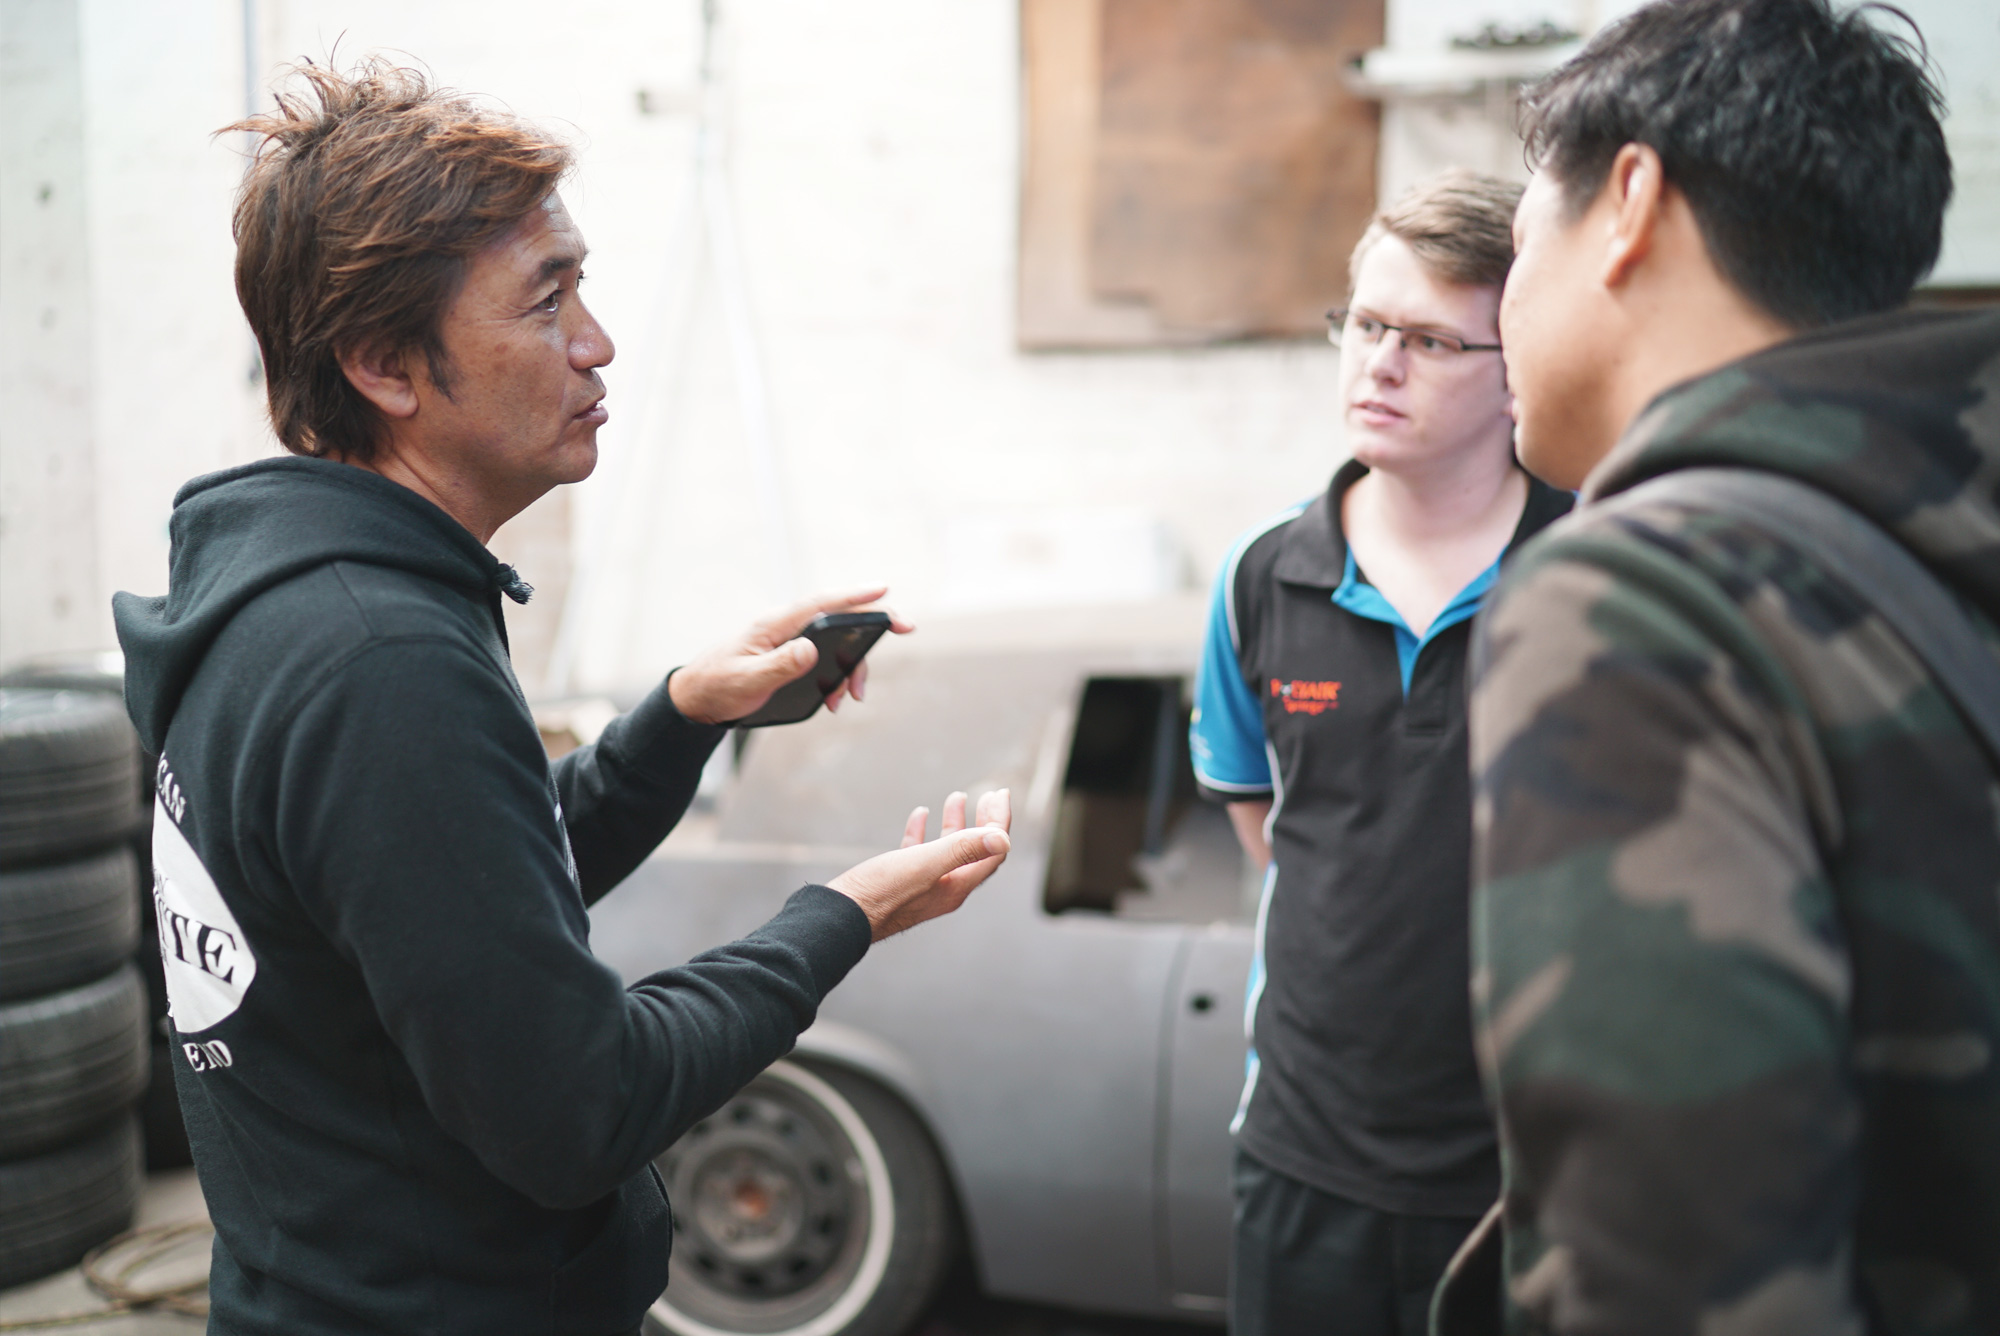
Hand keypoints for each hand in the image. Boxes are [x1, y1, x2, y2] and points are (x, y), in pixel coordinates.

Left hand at [667, 588, 913, 725]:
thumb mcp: (747, 681)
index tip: (883, 590)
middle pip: (837, 620)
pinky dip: (837, 676)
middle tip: (905, 628)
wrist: (696, 699)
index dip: (853, 595)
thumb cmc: (717, 687)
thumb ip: (779, 665)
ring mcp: (787, 641)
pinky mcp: (789, 656)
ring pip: (834, 643)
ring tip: (853, 696)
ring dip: (852, 666)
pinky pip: (824, 658)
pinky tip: (836, 699)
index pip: (820, 604)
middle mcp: (784, 628)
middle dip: (871, 627)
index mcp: (773, 625)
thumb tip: (810, 649)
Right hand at [830, 790, 1011, 941]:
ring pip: (948, 851)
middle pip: (976, 851)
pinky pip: (919, 853)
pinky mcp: (900, 882)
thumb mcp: (924, 865)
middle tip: (991, 794)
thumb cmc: (879, 893)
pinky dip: (923, 831)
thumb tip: (1004, 838)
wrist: (839, 917)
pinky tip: (919, 814)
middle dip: (986, 821)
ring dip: (956, 823)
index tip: (1000, 793)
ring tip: (958, 796)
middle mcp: (945, 888)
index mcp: (956, 886)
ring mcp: (922, 886)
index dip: (999, 821)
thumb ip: (962, 850)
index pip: (992, 852)